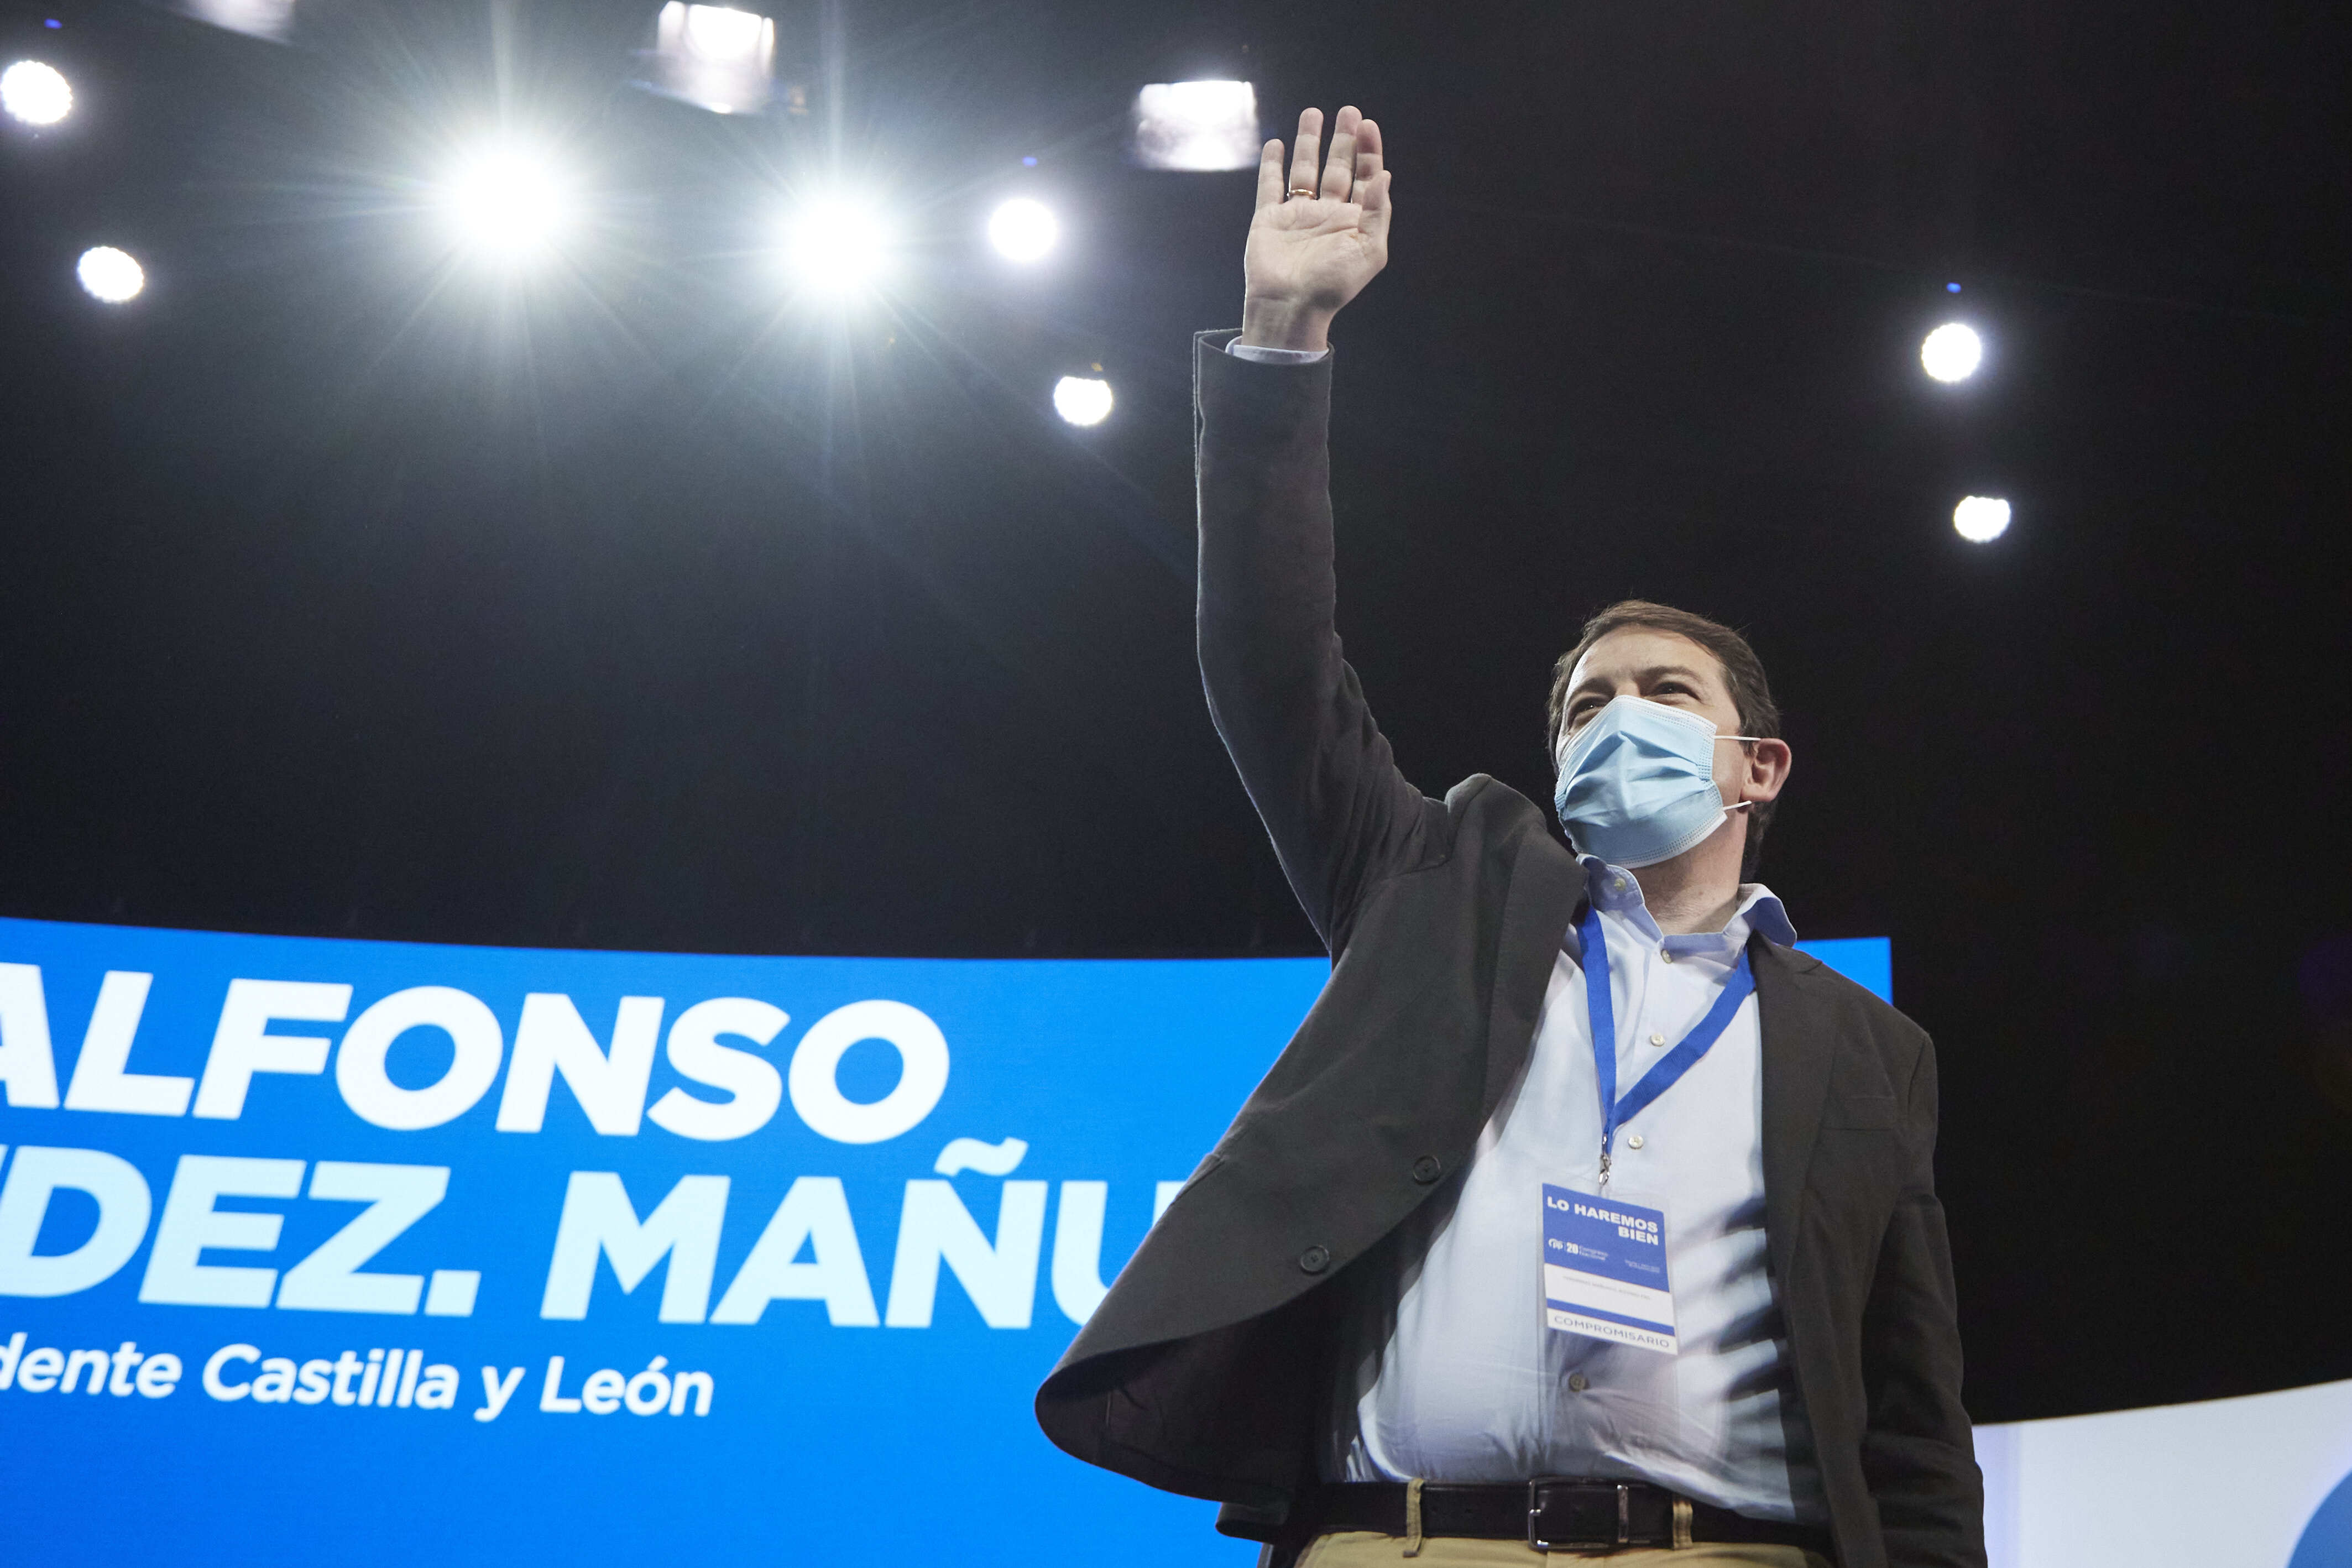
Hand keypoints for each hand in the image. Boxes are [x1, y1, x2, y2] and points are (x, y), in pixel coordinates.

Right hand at [1240, 106, 1392, 351]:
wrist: (1289, 306)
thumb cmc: (1332, 285)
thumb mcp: (1369, 250)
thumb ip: (1377, 211)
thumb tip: (1384, 175)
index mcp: (1353, 221)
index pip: (1365, 177)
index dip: (1368, 151)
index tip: (1368, 125)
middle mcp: (1326, 215)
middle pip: (1337, 167)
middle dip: (1343, 139)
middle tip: (1349, 111)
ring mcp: (1297, 216)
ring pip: (1304, 170)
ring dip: (1308, 143)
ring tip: (1313, 113)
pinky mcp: (1269, 219)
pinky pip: (1270, 186)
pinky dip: (1272, 165)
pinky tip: (1276, 145)